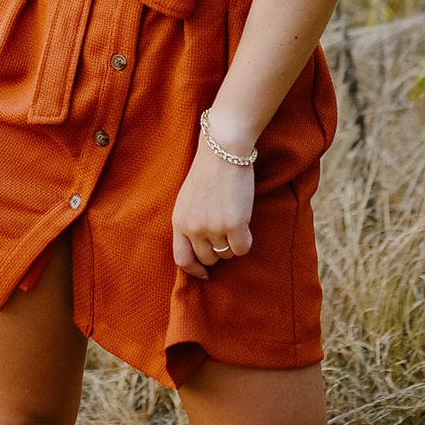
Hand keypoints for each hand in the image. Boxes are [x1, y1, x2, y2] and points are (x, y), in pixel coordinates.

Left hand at [171, 146, 254, 279]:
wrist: (223, 150)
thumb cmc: (208, 171)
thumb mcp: (187, 199)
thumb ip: (190, 223)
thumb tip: (199, 249)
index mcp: (179, 221)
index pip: (182, 259)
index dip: (195, 270)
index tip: (206, 273)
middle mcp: (194, 228)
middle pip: (209, 259)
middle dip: (218, 251)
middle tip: (225, 233)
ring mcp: (213, 228)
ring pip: (228, 254)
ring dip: (233, 242)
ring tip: (234, 218)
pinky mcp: (234, 225)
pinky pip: (243, 248)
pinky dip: (246, 240)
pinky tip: (245, 223)